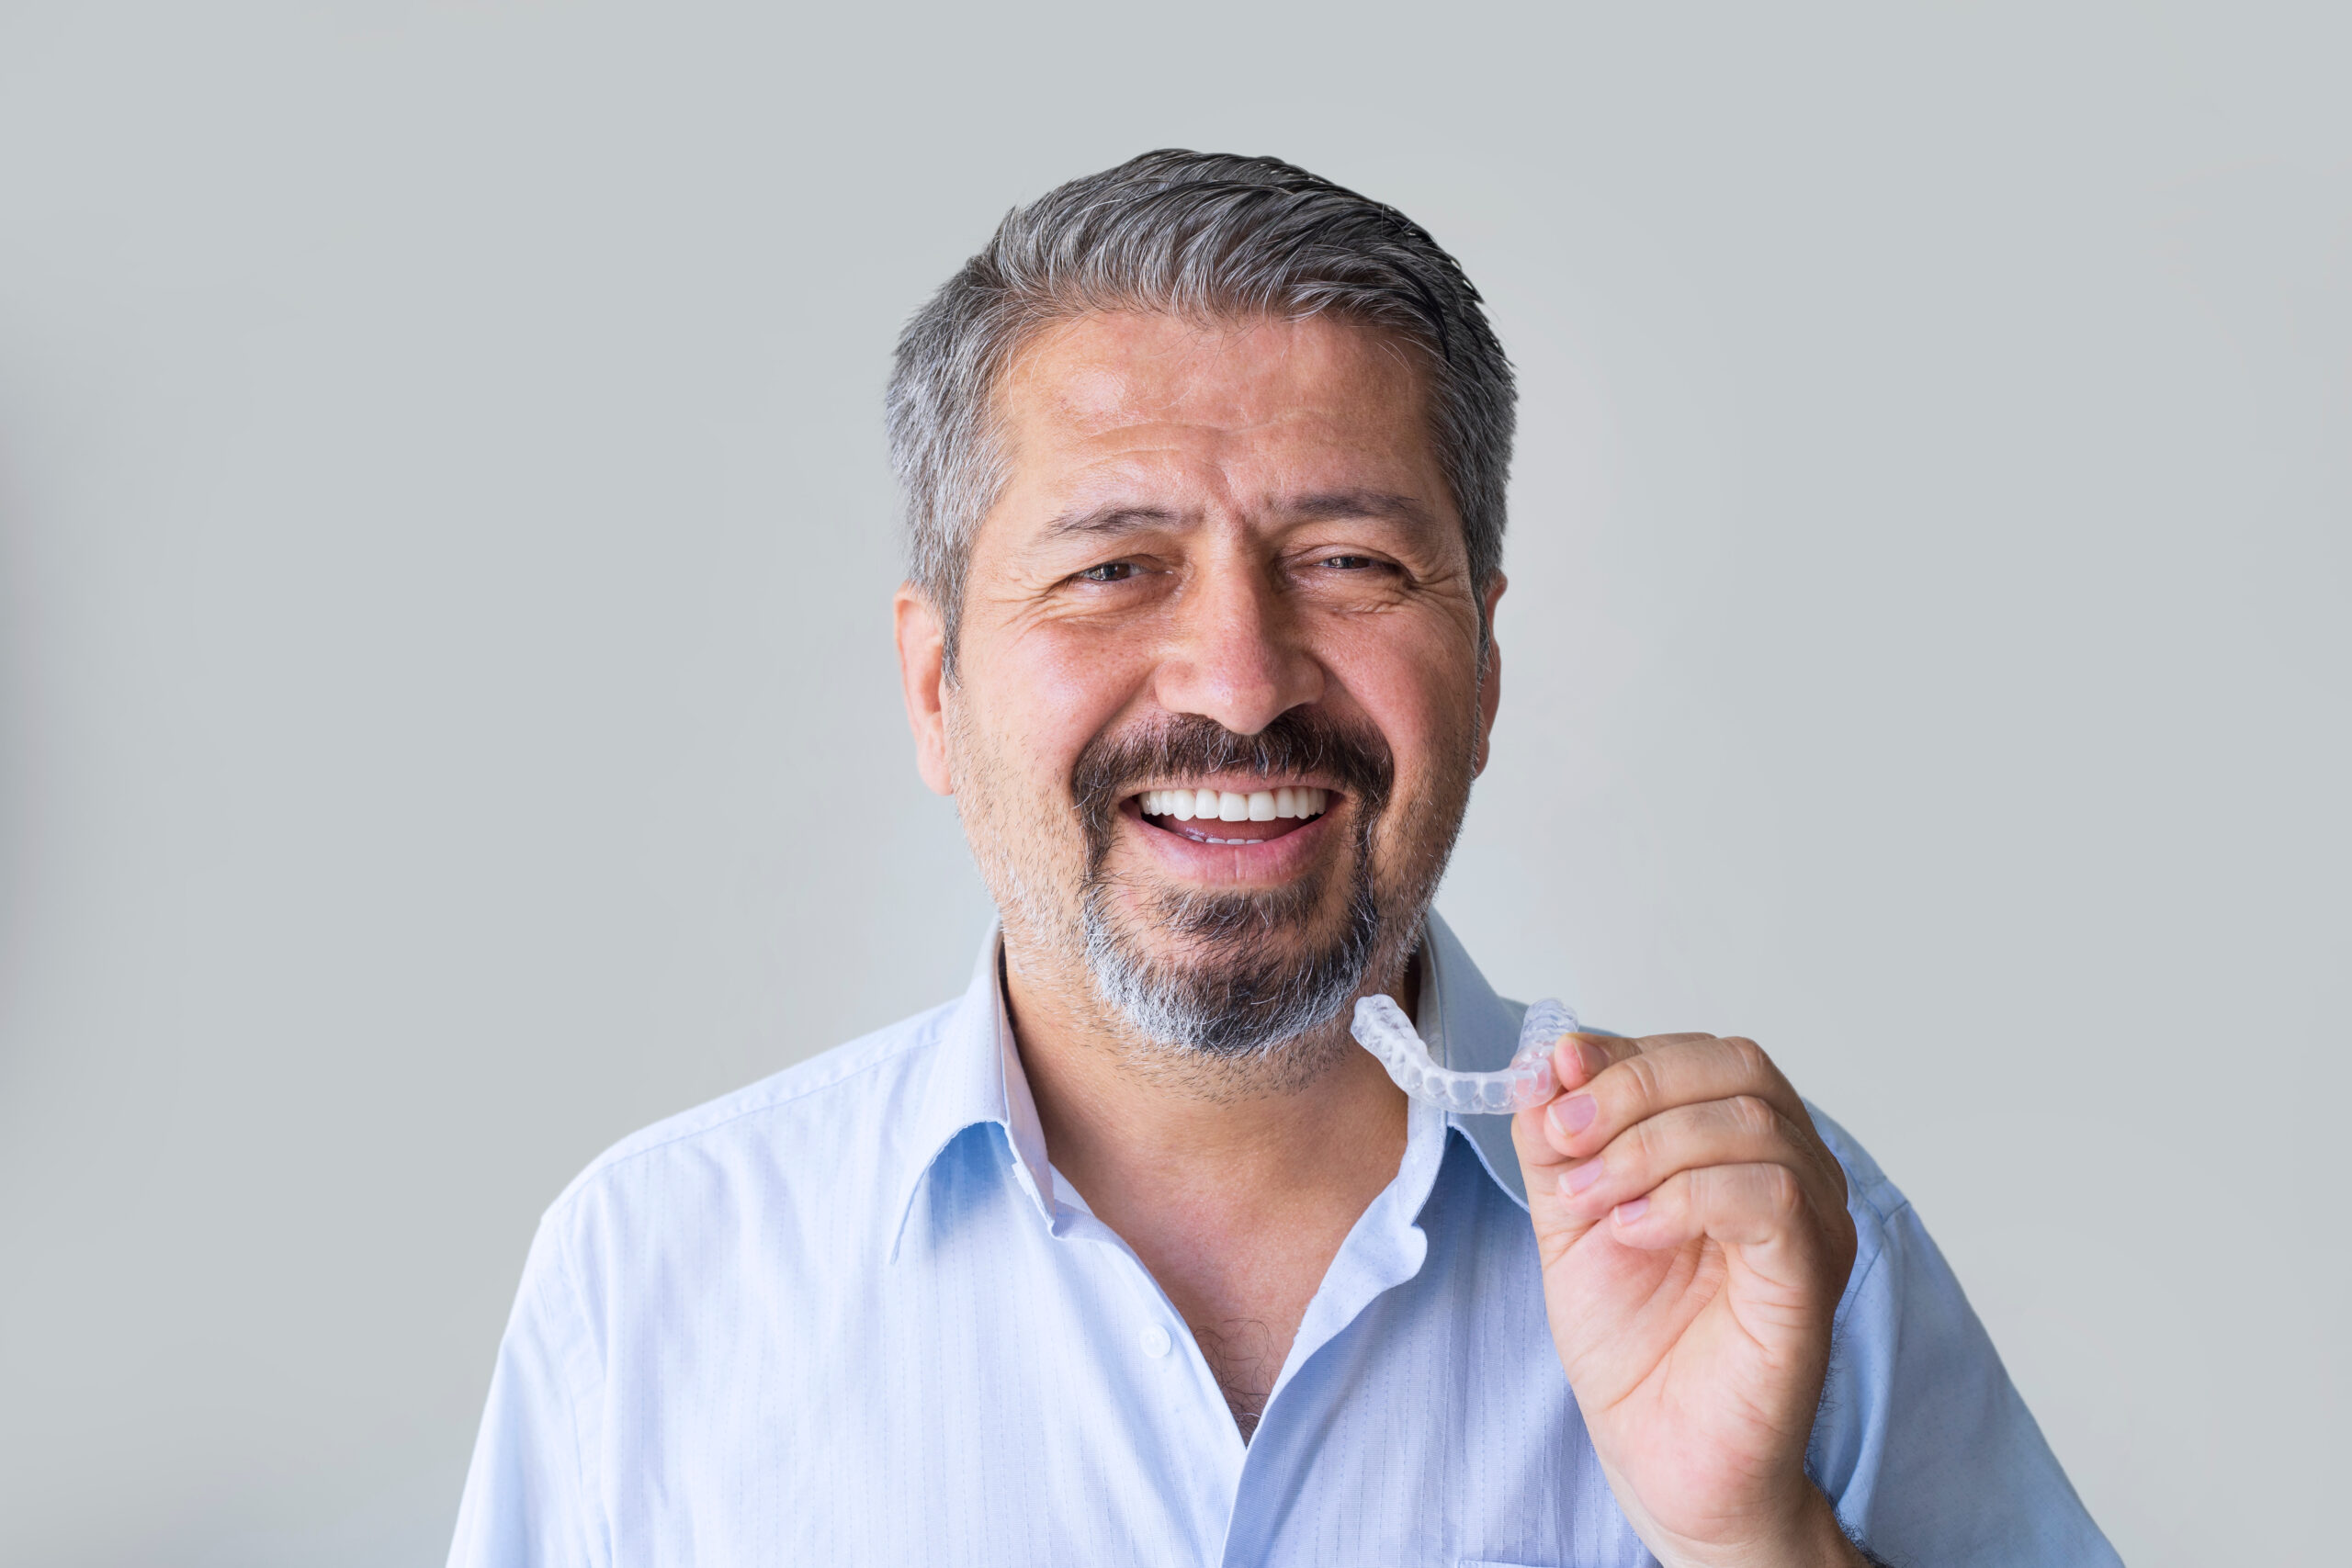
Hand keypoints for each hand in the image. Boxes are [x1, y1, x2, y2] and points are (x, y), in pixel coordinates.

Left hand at [1513, 1030, 1861, 1567]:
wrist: (1657, 1451)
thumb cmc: (1632, 1339)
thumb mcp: (1569, 1213)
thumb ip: (1558, 1135)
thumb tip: (1547, 1057)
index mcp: (1737, 1144)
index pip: (1698, 1055)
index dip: (1621, 1054)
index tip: (1551, 1078)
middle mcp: (1792, 1169)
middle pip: (1735, 1068)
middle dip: (1632, 1088)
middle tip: (1563, 1137)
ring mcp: (1813, 1220)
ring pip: (1752, 1122)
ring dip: (1646, 1147)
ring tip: (1588, 1202)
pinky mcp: (1811, 1275)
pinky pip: (1771, 1195)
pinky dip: (1686, 1197)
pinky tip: (1632, 1233)